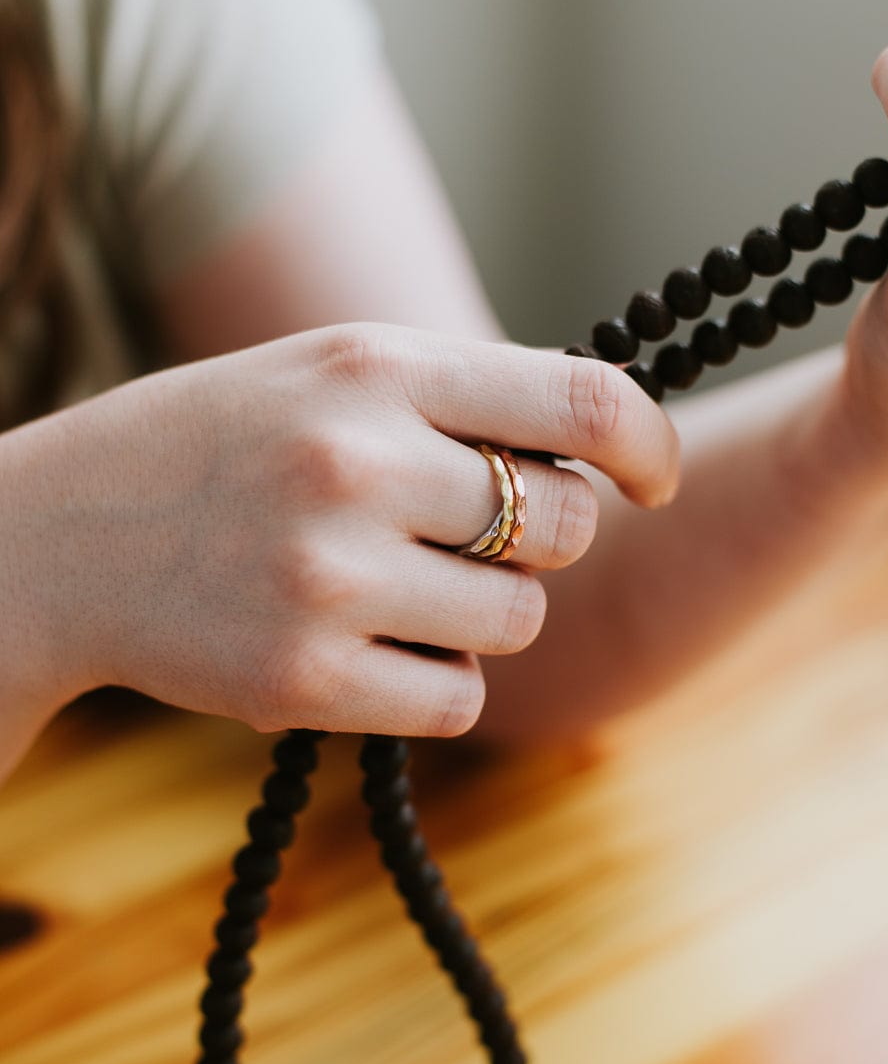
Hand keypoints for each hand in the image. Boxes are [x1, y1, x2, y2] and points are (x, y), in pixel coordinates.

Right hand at [3, 323, 678, 740]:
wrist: (56, 537)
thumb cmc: (218, 447)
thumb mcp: (328, 374)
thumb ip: (457, 399)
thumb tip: (598, 453)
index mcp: (373, 366)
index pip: (580, 397)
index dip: (645, 444)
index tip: (652, 479)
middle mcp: (356, 462)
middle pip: (563, 524)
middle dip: (539, 538)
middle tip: (464, 535)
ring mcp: (328, 577)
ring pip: (520, 621)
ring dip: (485, 616)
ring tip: (394, 588)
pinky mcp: (303, 681)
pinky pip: (458, 698)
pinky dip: (435, 680)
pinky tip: (366, 645)